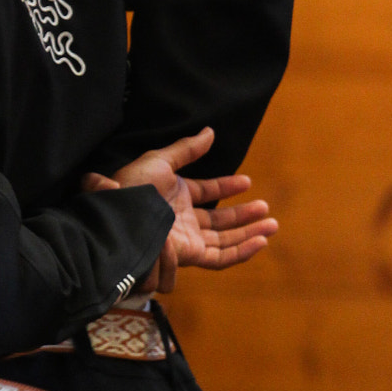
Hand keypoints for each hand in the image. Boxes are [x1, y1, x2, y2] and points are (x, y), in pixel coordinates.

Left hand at [83, 127, 276, 294]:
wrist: (119, 216)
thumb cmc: (133, 187)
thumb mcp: (160, 160)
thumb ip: (187, 150)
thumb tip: (210, 132)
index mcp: (174, 195)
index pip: (206, 193)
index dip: (226, 187)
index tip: (247, 181)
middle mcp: (182, 219)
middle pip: (219, 220)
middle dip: (243, 215)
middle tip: (265, 208)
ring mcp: (186, 239)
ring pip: (224, 240)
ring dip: (249, 233)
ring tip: (272, 224)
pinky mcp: (190, 255)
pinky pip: (220, 258)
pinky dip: (242, 252)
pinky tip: (260, 241)